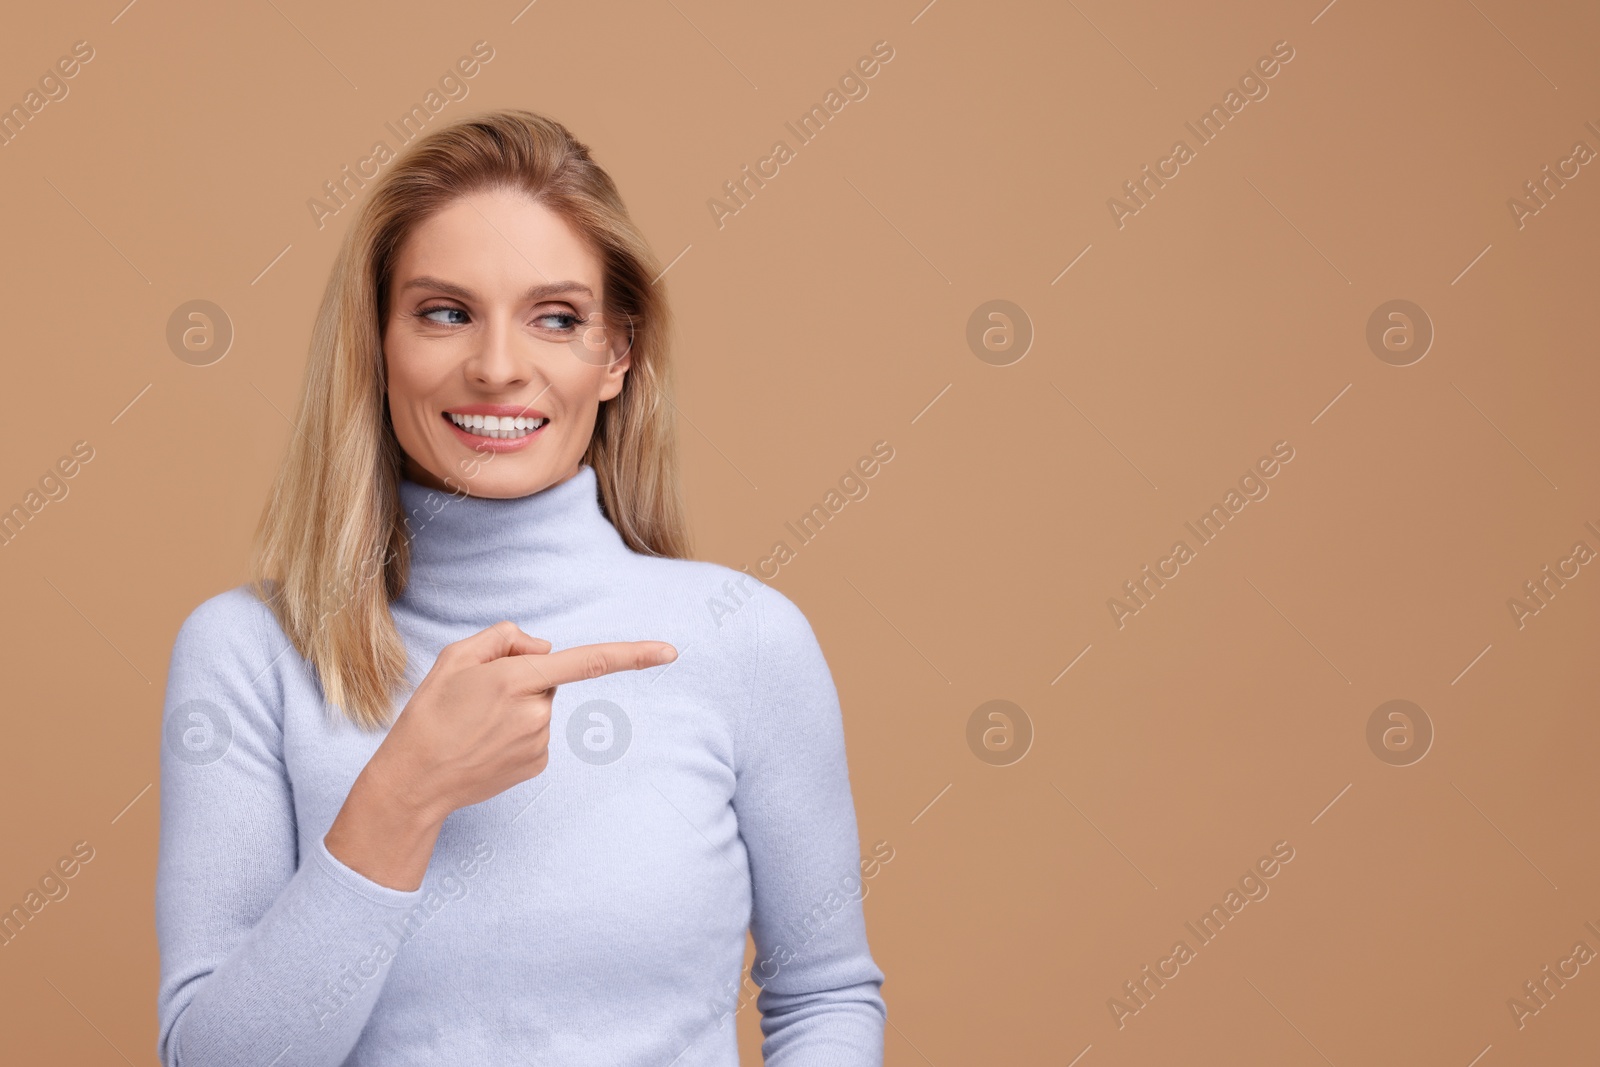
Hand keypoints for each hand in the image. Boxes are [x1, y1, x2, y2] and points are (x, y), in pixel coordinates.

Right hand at [382, 621, 676, 817]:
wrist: (415, 780)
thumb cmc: (431, 713)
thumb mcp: (456, 657)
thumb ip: (507, 638)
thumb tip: (547, 648)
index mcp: (516, 680)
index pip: (587, 661)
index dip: (633, 655)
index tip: (670, 652)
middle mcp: (536, 712)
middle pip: (549, 678)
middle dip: (524, 678)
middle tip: (479, 698)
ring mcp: (540, 742)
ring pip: (542, 706)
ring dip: (517, 708)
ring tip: (477, 725)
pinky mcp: (538, 764)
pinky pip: (537, 733)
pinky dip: (516, 732)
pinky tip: (487, 744)